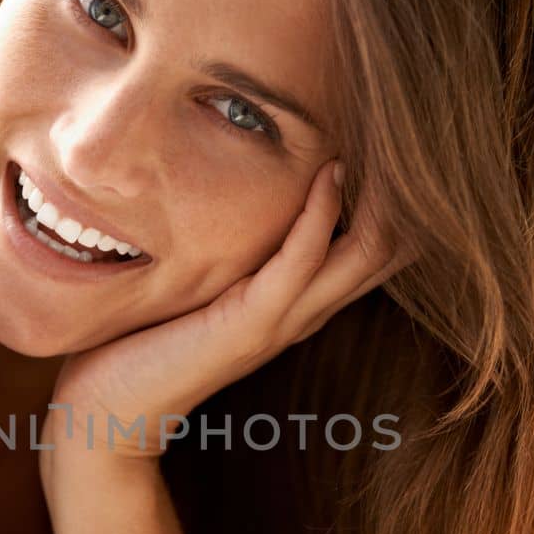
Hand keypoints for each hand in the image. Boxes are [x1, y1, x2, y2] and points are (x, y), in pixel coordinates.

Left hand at [39, 158, 412, 480]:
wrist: (108, 411)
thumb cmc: (145, 339)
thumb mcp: (204, 277)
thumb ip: (233, 242)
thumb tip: (237, 180)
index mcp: (300, 297)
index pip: (379, 240)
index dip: (401, 191)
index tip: (406, 128)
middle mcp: (306, 308)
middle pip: (390, 245)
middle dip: (410, 188)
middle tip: (425, 122)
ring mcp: (283, 318)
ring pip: (364, 253)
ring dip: (381, 194)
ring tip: (396, 134)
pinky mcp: (250, 325)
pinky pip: (301, 262)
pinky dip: (320, 215)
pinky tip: (330, 171)